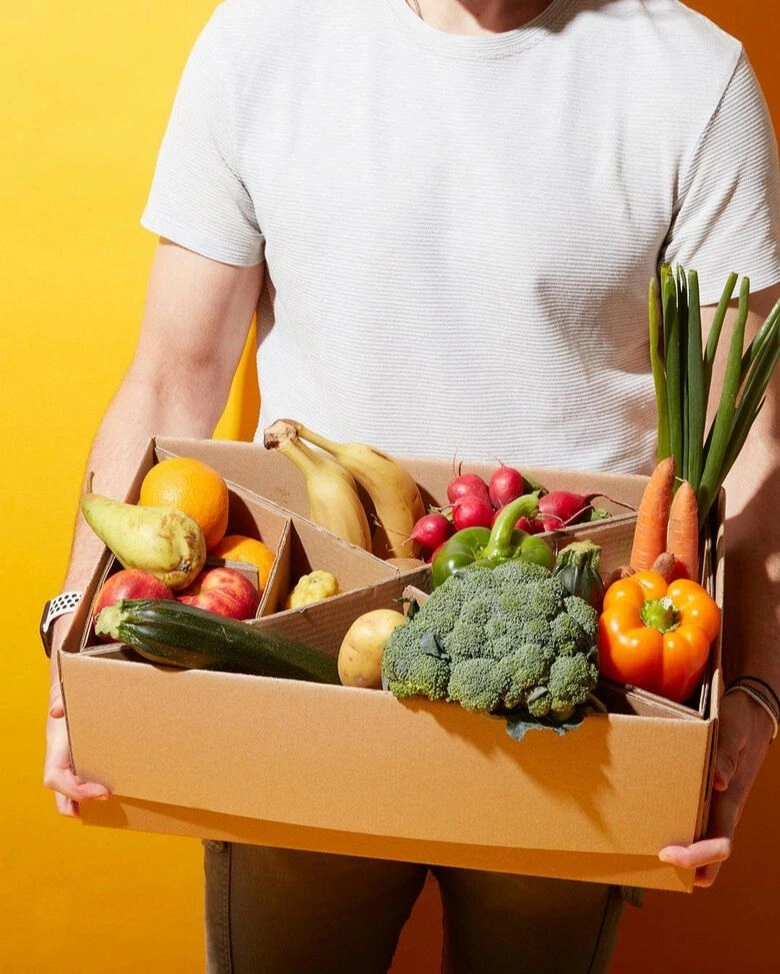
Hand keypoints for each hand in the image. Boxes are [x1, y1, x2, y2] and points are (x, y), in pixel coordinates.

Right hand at [44, 622, 109, 815]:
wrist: (69, 689)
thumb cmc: (68, 694)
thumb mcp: (65, 694)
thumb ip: (61, 698)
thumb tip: (56, 710)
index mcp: (56, 748)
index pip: (55, 779)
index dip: (75, 791)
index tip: (102, 791)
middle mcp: (60, 760)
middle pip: (60, 793)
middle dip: (78, 804)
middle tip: (110, 800)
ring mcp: (70, 761)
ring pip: (71, 791)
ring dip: (88, 801)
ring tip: (118, 803)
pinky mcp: (83, 759)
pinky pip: (84, 780)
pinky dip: (95, 789)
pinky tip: (119, 788)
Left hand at [658, 689, 772, 886]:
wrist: (752, 711)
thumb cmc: (742, 723)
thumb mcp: (734, 733)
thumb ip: (727, 755)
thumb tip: (719, 783)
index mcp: (731, 802)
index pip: (720, 845)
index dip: (696, 858)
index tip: (667, 854)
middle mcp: (723, 808)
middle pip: (709, 855)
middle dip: (684, 867)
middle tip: (648, 860)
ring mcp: (715, 802)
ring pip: (699, 839)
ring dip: (679, 851)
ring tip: (643, 847)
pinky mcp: (705, 792)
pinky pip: (692, 816)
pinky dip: (675, 826)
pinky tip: (650, 817)